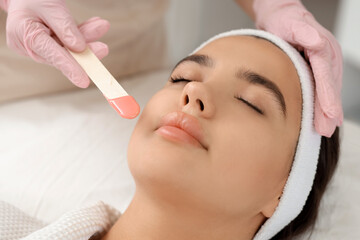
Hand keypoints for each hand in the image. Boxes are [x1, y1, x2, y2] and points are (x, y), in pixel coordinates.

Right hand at [3, 0, 109, 87]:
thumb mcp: (51, 6)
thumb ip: (65, 27)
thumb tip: (80, 49)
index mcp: (23, 34)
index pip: (51, 54)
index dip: (70, 68)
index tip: (84, 81)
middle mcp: (28, 44)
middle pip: (62, 54)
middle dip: (85, 51)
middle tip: (103, 48)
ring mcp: (37, 45)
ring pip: (67, 48)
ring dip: (87, 38)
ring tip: (102, 26)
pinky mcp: (46, 44)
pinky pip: (66, 43)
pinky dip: (81, 35)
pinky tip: (95, 26)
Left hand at [253, 0, 342, 136]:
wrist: (280, 16)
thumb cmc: (283, 20)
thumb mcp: (290, 24)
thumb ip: (304, 33)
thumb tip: (316, 42)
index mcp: (323, 48)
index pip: (326, 77)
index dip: (327, 98)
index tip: (329, 116)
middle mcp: (328, 57)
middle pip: (329, 87)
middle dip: (329, 111)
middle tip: (325, 131)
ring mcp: (324, 63)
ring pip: (327, 89)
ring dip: (327, 111)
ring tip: (325, 130)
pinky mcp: (317, 67)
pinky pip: (322, 87)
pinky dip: (322, 103)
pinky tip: (323, 116)